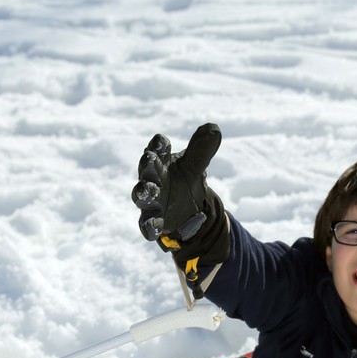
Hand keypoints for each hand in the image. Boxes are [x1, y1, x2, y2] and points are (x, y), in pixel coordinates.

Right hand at [131, 123, 221, 246]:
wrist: (188, 211)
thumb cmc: (184, 182)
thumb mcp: (196, 166)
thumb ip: (202, 150)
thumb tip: (214, 128)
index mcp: (161, 163)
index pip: (157, 150)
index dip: (158, 145)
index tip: (162, 140)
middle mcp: (152, 180)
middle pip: (146, 172)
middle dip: (147, 165)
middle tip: (149, 158)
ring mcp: (151, 201)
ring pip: (142, 196)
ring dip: (144, 192)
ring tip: (149, 190)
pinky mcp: (153, 220)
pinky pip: (146, 224)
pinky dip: (148, 226)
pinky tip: (152, 229)